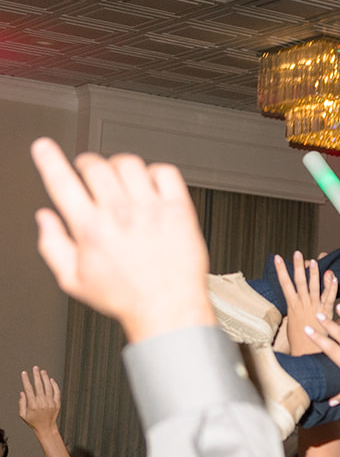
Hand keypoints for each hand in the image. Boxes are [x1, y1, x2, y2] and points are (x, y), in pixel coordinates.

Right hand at [18, 367, 61, 432]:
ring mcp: (51, 402)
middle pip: (39, 385)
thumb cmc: (33, 422)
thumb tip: (22, 392)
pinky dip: (54, 385)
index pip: (28, 389)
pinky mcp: (57, 403)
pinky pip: (57, 392)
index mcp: (33, 405)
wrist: (46, 428)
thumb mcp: (23, 415)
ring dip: (45, 378)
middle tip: (35, 368)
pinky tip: (51, 380)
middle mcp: (42, 402)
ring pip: (48, 387)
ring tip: (43, 371)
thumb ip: (22, 403)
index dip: (26, 380)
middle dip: (36, 375)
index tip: (24, 373)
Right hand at [31, 140, 212, 342]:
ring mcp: (151, 209)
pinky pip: (165, 172)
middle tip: (88, 172)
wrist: (168, 308)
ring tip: (119, 179)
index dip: (49, 160)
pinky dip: (155, 172)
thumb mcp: (74, 281)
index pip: (62, 183)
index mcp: (91, 230)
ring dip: (119, 166)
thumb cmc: (125, 297)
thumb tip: (45, 219)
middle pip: (96, 166)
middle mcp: (120, 214)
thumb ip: (53, 246)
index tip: (44, 148)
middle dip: (87, 164)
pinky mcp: (178, 209)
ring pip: (129, 164)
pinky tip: (150, 185)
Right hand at [271, 253, 337, 357]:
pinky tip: (333, 276)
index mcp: (292, 305)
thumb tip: (290, 300)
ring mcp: (315, 306)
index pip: (285, 284)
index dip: (281, 270)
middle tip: (297, 253)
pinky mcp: (326, 311)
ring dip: (314, 273)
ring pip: (314, 286)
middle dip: (298, 266)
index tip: (278, 258)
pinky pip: (329, 297)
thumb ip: (291, 311)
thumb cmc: (298, 340)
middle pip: (299, 281)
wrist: (307, 352)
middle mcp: (303, 303)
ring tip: (314, 260)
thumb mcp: (290, 323)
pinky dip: (331, 286)